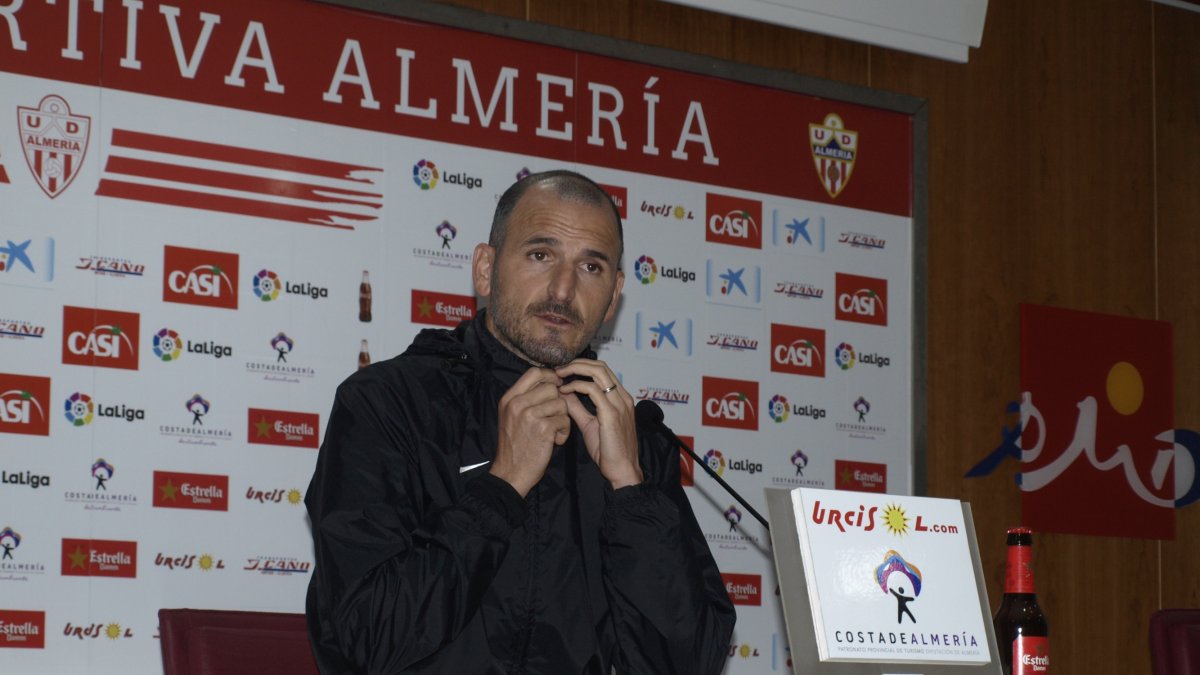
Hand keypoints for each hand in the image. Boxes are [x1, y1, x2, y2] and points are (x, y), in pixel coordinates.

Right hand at [489, 367, 569, 496]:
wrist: (510, 473)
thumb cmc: (514, 446)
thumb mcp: (510, 417)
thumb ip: (525, 399)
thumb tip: (549, 382)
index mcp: (509, 398)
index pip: (534, 372)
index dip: (550, 377)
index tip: (556, 388)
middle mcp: (517, 403)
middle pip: (551, 387)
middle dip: (558, 402)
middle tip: (552, 418)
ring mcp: (529, 415)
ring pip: (561, 404)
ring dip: (562, 418)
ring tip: (552, 432)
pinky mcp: (543, 428)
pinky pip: (565, 420)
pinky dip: (564, 431)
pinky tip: (554, 441)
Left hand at [555, 359, 642, 488]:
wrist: (622, 471)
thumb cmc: (608, 452)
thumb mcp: (589, 425)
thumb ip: (578, 408)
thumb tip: (564, 394)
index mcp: (620, 398)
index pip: (603, 370)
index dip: (582, 366)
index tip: (563, 371)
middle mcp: (622, 397)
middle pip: (601, 365)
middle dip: (577, 363)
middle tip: (558, 369)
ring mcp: (619, 404)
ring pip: (598, 372)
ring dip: (575, 370)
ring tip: (558, 375)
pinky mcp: (611, 413)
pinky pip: (592, 390)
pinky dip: (575, 386)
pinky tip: (564, 391)